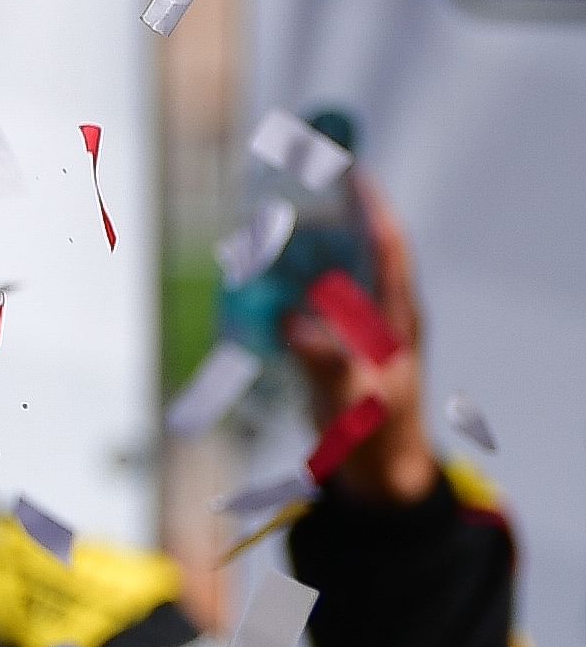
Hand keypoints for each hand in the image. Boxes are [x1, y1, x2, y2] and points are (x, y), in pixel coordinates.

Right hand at [275, 174, 437, 507]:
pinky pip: (302, 303)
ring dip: (293, 246)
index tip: (347, 169)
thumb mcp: (355, 402)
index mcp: (398, 319)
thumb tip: (294, 323)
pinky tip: (248, 276)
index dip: (369, 207)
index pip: (388, 249)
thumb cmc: (379, 438)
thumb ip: (328, 362)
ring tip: (258, 219)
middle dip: (321, 213)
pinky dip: (276, 284)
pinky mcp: (329, 346)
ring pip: (323, 273)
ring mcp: (352, 330)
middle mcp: (377, 314)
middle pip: (351, 249)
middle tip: (286, 181)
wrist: (379, 476)